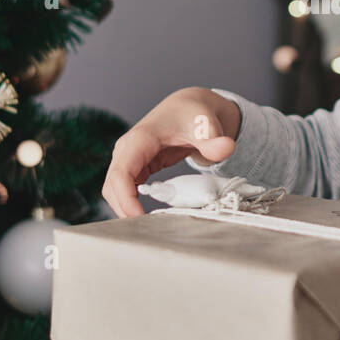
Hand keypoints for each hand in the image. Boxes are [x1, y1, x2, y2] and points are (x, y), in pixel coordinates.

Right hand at [101, 87, 241, 216]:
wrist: (189, 107)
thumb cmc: (194, 114)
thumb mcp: (206, 125)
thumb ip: (215, 139)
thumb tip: (227, 147)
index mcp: (140, 139)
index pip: (121, 174)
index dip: (126, 200)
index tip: (141, 220)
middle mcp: (127, 149)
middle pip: (112, 187)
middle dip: (124, 210)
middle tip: (147, 233)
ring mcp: (128, 159)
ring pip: (114, 190)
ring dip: (126, 209)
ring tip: (149, 227)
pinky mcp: (134, 167)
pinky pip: (124, 190)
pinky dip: (132, 204)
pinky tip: (148, 216)